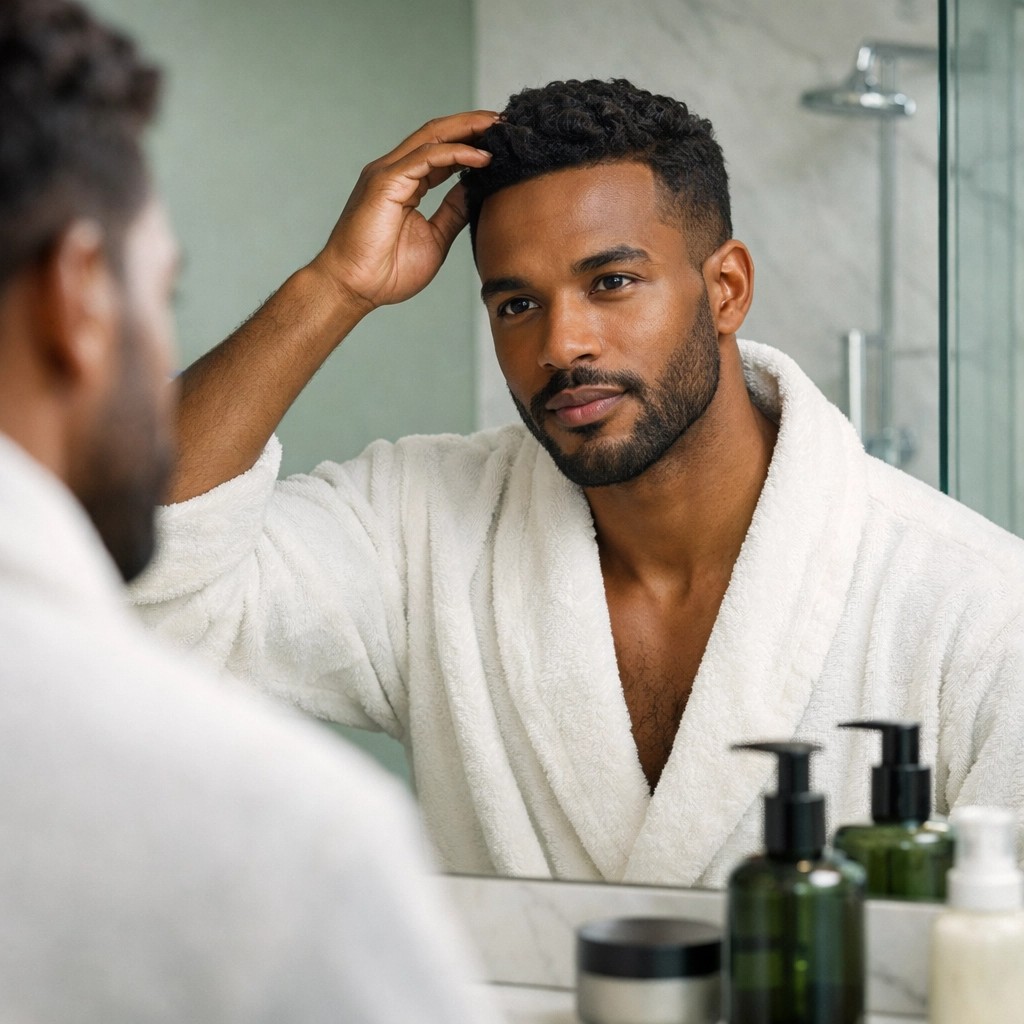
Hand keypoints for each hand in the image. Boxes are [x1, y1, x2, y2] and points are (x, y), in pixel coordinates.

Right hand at [309, 111, 495, 314]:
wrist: (354, 288)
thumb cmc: (386, 271)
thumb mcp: (434, 238)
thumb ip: (452, 212)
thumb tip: (474, 190)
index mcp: (404, 183)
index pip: (441, 151)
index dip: (470, 142)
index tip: (500, 142)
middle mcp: (395, 171)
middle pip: (438, 134)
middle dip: (472, 125)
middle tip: (504, 122)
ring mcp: (388, 173)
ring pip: (433, 137)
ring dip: (468, 130)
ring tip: (498, 129)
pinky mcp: (386, 182)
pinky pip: (426, 158)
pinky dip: (456, 153)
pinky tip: (481, 157)